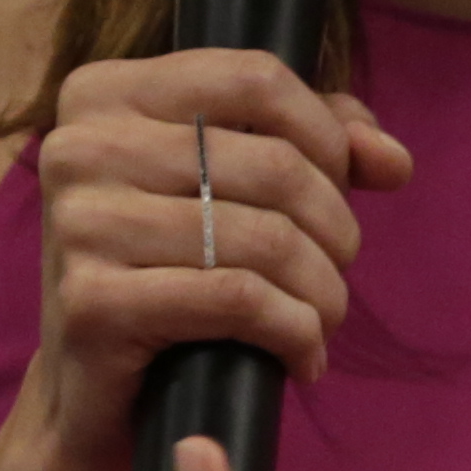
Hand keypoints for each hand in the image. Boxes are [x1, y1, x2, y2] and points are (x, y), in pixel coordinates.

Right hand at [9, 50, 407, 470]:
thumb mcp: (231, 187)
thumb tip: (392, 158)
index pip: (256, 79)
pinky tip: (303, 356)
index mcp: (104, 94)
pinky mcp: (92, 303)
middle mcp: (79, 147)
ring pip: (265, 238)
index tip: (341, 189)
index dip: (325, 136)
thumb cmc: (168, 271)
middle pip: (273, 164)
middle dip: (334, 226)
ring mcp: (78, 225)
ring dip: (322, 289)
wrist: (93, 390)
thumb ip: (314, 146)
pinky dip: (294, 331)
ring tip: (325, 319)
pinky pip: (237, 299)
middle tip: (336, 270)